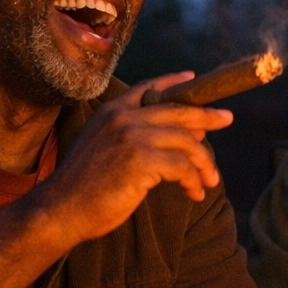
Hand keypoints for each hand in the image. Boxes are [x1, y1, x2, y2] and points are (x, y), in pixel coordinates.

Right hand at [35, 72, 233, 245]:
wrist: (60, 210)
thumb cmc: (84, 187)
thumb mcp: (104, 149)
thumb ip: (134, 137)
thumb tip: (186, 135)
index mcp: (111, 111)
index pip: (148, 88)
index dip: (173, 82)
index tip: (193, 78)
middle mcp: (122, 118)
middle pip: (177, 111)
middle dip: (206, 116)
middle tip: (227, 119)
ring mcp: (132, 136)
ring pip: (187, 141)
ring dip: (204, 163)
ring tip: (210, 180)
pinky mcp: (141, 160)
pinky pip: (183, 167)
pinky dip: (193, 181)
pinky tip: (194, 193)